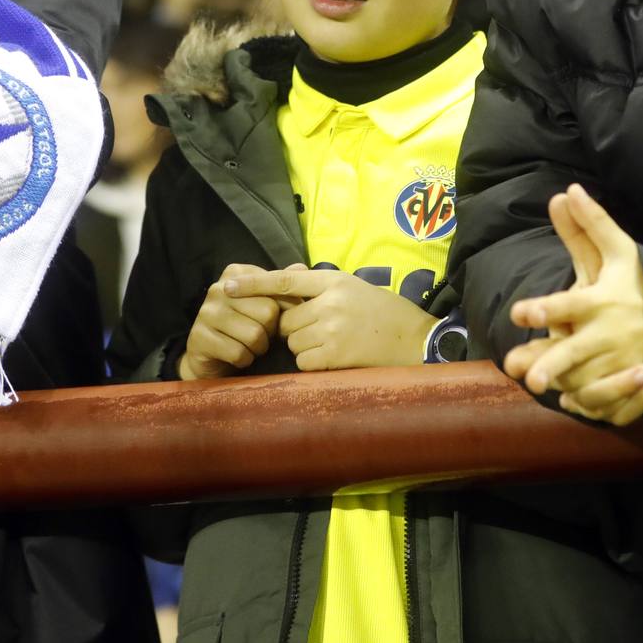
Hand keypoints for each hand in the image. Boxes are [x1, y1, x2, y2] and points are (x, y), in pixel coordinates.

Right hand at [176, 264, 285, 380]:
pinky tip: (237, 355)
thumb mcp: (265, 304)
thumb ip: (283, 288)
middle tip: (260, 336)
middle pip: (268, 312)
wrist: (211, 357)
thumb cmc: (244, 326)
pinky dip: (244, 359)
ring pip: (255, 334)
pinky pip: (238, 353)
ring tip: (249, 346)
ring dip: (258, 348)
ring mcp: (206, 312)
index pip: (277, 289)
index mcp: (237, 273)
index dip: (283, 311)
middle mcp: (219, 288)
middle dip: (270, 332)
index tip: (276, 320)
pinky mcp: (200, 337)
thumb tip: (302, 268)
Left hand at [225, 266, 433, 370]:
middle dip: (294, 329)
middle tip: (318, 331)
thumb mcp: (353, 287)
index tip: (227, 284)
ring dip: (304, 347)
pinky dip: (313, 363)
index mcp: (333, 281)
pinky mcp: (336, 354)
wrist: (414, 338)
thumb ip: (320, 286)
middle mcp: (330, 302)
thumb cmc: (383, 312)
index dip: (254, 283)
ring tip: (331, 343)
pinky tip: (334, 358)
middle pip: (286, 320)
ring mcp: (332, 329)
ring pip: (293, 343)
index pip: (285, 279)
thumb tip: (285, 280)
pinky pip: (304, 361)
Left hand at [503, 184, 642, 425]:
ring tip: (543, 389)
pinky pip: (608, 403)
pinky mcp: (628, 386)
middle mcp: (608, 335)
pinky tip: (572, 403)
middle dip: (552, 365)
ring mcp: (618, 364)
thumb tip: (567, 190)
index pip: (570, 305)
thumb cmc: (642, 283)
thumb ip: (591, 225)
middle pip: (575, 353)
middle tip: (529, 378)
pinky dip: (592, 407)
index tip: (520, 312)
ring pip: (586, 382)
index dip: (545, 308)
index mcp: (601, 302)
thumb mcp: (620, 252)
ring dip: (566, 388)